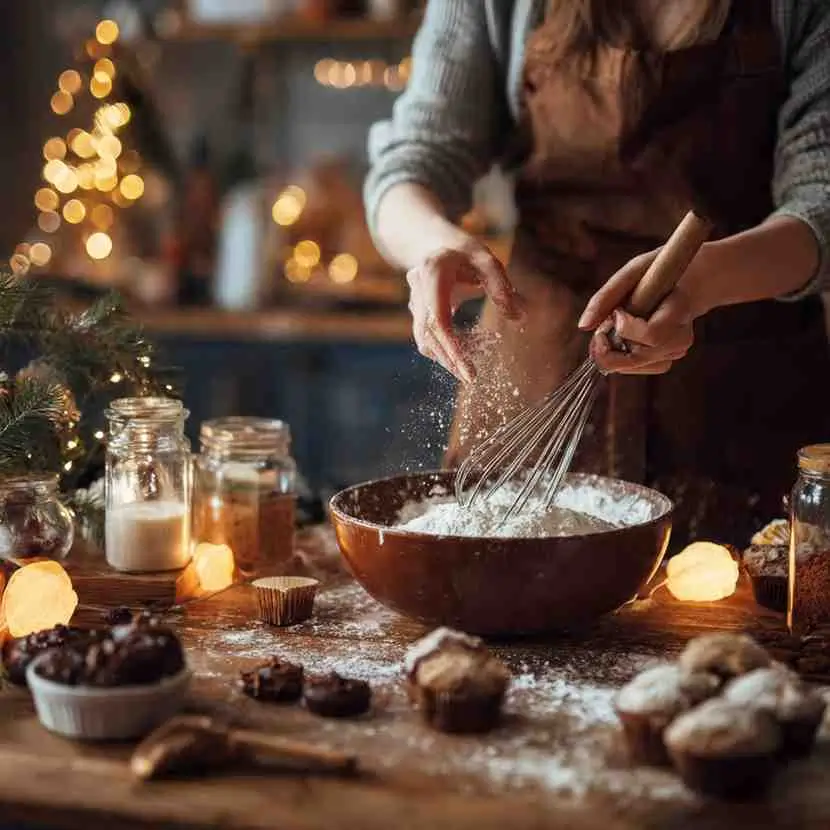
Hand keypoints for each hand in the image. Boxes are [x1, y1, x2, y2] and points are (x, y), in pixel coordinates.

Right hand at [407, 237, 523, 381]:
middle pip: (428, 336)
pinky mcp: (417, 315)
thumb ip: (502, 288)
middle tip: (471, 379)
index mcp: (432, 275)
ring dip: (447, 356)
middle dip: (449, 360)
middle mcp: (417, 291)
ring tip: (471, 366)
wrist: (437, 245)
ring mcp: (414, 304)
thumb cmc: (465, 253)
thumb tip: (520, 317)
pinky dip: (445, 348)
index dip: (452, 349)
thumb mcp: (488, 261)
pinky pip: (428, 338)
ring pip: (425, 341)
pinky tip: (466, 350)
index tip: (468, 371)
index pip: (438, 321)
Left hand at [578, 249, 702, 374]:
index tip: (617, 312)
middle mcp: (681, 338)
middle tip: (603, 328)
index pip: (651, 335)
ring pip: (632, 366)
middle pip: (636, 358)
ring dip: (613, 351)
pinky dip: (620, 356)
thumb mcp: (632, 272)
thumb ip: (606, 297)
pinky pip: (635, 368)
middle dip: (608, 347)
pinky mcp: (667, 360)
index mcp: (679, 311)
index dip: (625, 328)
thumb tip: (583, 326)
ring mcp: (675, 352)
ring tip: (615, 328)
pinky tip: (622, 338)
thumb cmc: (658, 273)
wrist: (689, 282)